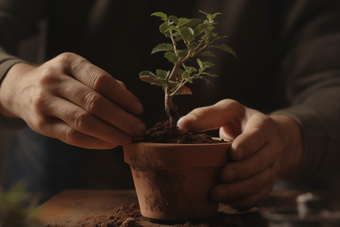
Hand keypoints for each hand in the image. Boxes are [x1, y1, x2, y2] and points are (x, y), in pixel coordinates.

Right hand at [0, 52, 145, 148]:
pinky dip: (95, 142)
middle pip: (94, 102)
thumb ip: (105, 85)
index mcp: (69, 62)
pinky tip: (110, 143)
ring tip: (128, 138)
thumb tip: (132, 105)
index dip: (123, 97)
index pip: (101, 81)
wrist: (22, 89)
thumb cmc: (63, 81)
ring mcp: (44, 102)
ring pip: (83, 121)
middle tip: (139, 129)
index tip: (139, 110)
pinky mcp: (40, 124)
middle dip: (121, 118)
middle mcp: (54, 80)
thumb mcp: (80, 72)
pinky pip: (71, 137)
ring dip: (110, 133)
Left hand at [177, 99, 302, 206]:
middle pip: (261, 161)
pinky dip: (244, 199)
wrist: (265, 137)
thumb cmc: (240, 121)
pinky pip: (259, 194)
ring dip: (240, 189)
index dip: (248, 145)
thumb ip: (206, 115)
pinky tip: (227, 201)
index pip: (259, 135)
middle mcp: (272, 147)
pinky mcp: (267, 181)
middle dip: (242, 170)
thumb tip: (182, 124)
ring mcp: (271, 166)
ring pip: (261, 181)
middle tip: (223, 175)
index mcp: (263, 126)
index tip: (233, 153)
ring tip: (218, 193)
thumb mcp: (227, 111)